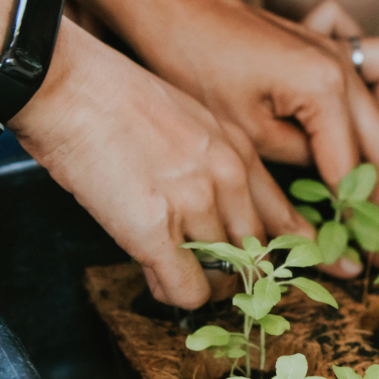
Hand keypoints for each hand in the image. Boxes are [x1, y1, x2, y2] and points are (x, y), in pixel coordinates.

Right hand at [8, 17, 314, 308]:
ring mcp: (195, 206)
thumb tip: (220, 206)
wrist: (68, 84)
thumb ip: (216, 162)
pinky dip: (175, 294)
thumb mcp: (192, 118)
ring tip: (171, 269)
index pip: (288, 220)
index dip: (296, 253)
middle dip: (240, 274)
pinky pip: (189, 290)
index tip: (309, 274)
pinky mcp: (157, 231)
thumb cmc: (116, 96)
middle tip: (215, 276)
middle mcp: (228, 181)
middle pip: (258, 255)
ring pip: (226, 277)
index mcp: (241, 154)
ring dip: (202, 283)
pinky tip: (158, 278)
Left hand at [136, 0, 378, 258]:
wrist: (170, 7)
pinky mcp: (328, 44)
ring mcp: (339, 51)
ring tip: (360, 181)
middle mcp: (343, 68)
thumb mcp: (245, 134)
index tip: (361, 250)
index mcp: (325, 89)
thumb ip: (300, 164)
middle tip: (370, 234)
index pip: (353, 168)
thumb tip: (327, 196)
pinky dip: (378, 94)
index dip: (356, 215)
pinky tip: (350, 117)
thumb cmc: (193, 65)